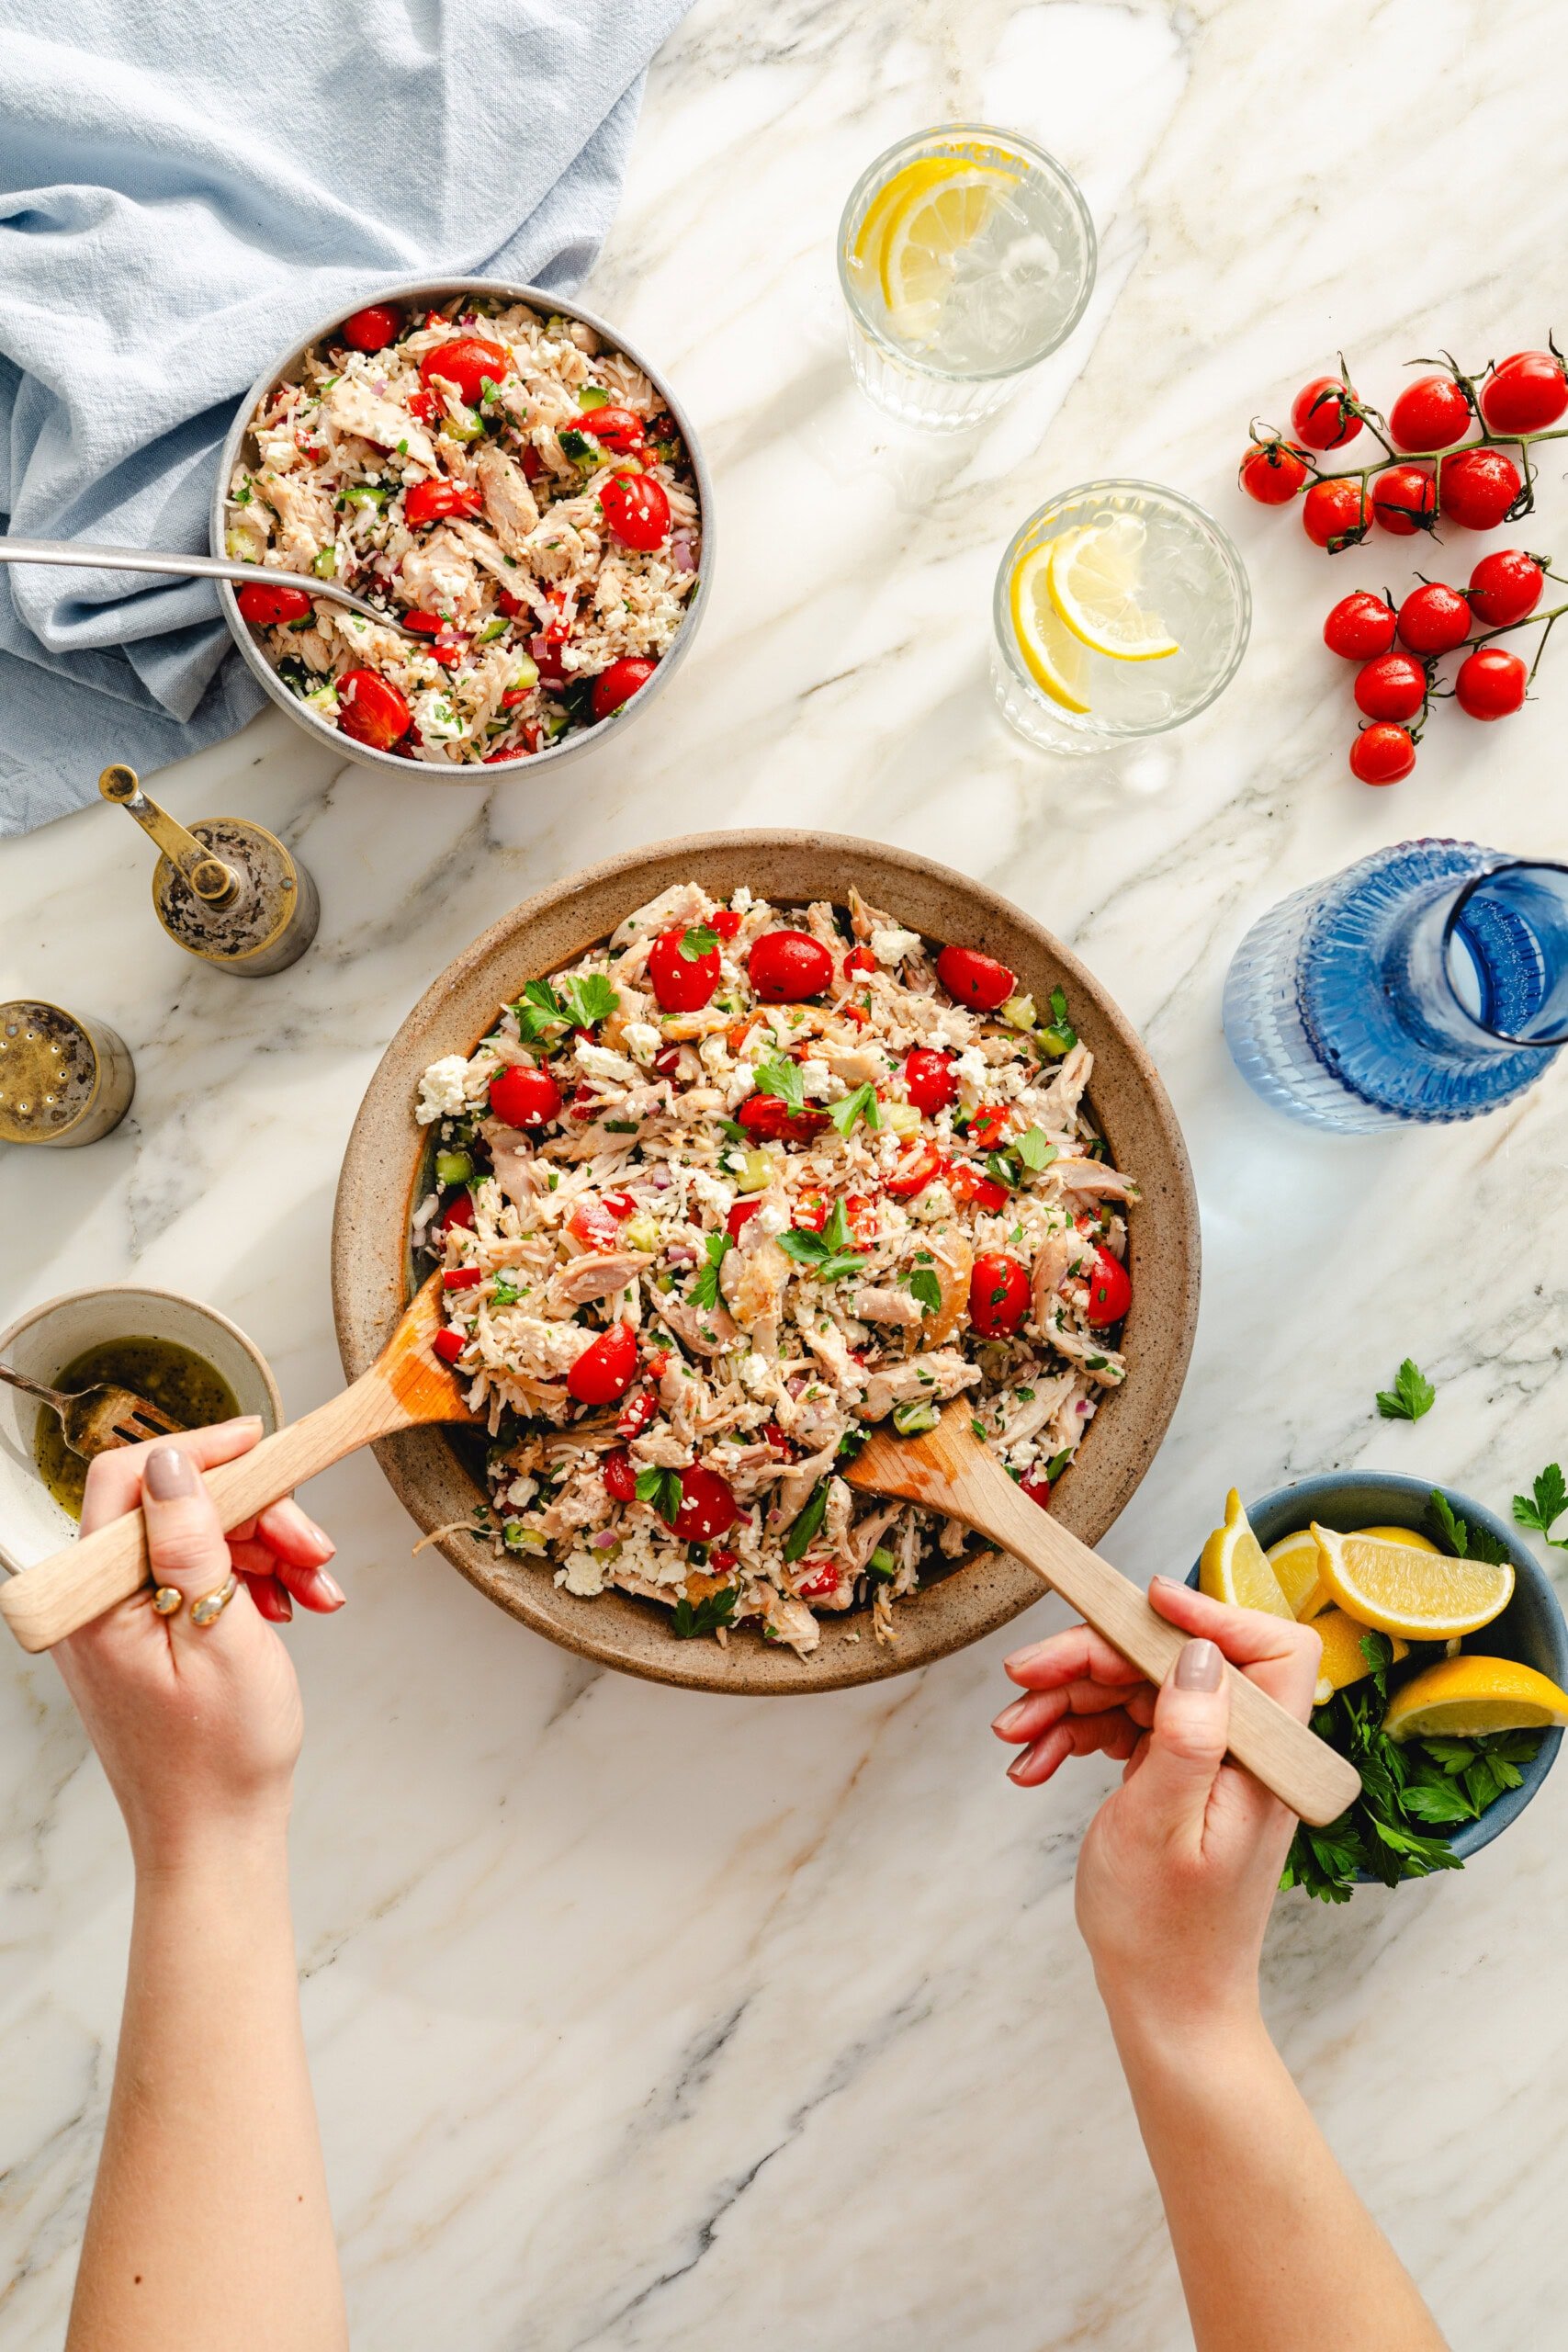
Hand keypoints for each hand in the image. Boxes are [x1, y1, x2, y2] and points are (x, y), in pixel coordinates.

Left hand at [53, 1419, 343, 1868]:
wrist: (216, 1836)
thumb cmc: (220, 1758)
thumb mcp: (220, 1635)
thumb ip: (191, 1541)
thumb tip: (173, 1462)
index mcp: (93, 1601)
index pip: (129, 1479)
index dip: (200, 1452)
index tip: (262, 1443)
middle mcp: (91, 1602)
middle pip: (175, 1506)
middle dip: (256, 1514)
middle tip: (314, 1547)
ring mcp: (117, 1618)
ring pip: (197, 1537)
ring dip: (267, 1550)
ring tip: (318, 1588)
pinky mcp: (144, 1633)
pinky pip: (200, 1575)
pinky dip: (254, 1579)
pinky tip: (294, 1604)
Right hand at [992, 1577, 1320, 2040]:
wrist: (1164, 2005)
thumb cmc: (1165, 1934)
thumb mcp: (1162, 1826)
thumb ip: (1186, 1735)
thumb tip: (1197, 1651)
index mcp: (1265, 1760)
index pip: (1269, 1647)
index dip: (1210, 1611)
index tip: (1141, 1602)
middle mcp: (1245, 1752)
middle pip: (1174, 1659)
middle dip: (1094, 1660)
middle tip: (1022, 1676)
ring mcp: (1209, 1761)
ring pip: (1136, 1688)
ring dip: (1066, 1701)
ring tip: (1013, 1735)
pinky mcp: (1175, 1774)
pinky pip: (1121, 1726)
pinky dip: (1071, 1734)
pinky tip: (1031, 1761)